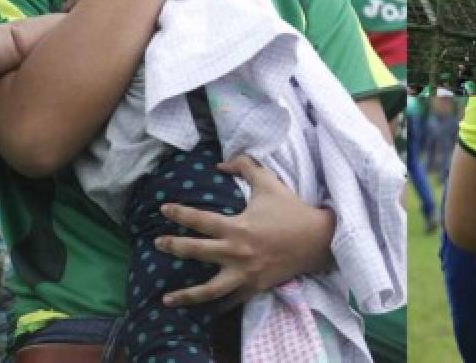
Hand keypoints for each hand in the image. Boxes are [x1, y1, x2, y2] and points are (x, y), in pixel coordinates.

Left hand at [155, 156, 333, 308]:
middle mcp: (235, 253)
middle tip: (157, 243)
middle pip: (195, 252)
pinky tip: (203, 311)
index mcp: (236, 227)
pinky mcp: (254, 287)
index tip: (164, 209)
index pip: (199, 220)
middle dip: (173, 247)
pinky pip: (230, 300)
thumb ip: (245, 167)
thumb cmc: (291, 210)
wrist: (317, 239)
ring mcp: (244, 274)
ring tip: (166, 299)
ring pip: (208, 290)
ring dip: (186, 295)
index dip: (179, 213)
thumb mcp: (269, 183)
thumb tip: (221, 163)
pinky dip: (216, 307)